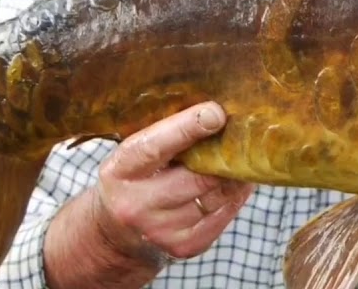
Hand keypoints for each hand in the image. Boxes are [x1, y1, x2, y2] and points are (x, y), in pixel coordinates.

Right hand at [43, 102, 254, 287]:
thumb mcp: (133, 155)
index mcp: (120, 171)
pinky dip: (235, 197)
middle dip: (223, 155)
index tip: (216, 113)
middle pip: (196, 176)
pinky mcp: (183, 247)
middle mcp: (136, 205)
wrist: (114, 235)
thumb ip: (164, 135)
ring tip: (242, 157)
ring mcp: (160, 230)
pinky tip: (237, 183)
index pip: (154, 147)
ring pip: (215, 196)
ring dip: (234, 176)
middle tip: (243, 134)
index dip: (187, 128)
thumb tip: (212, 110)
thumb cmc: (133, 180)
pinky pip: (223, 216)